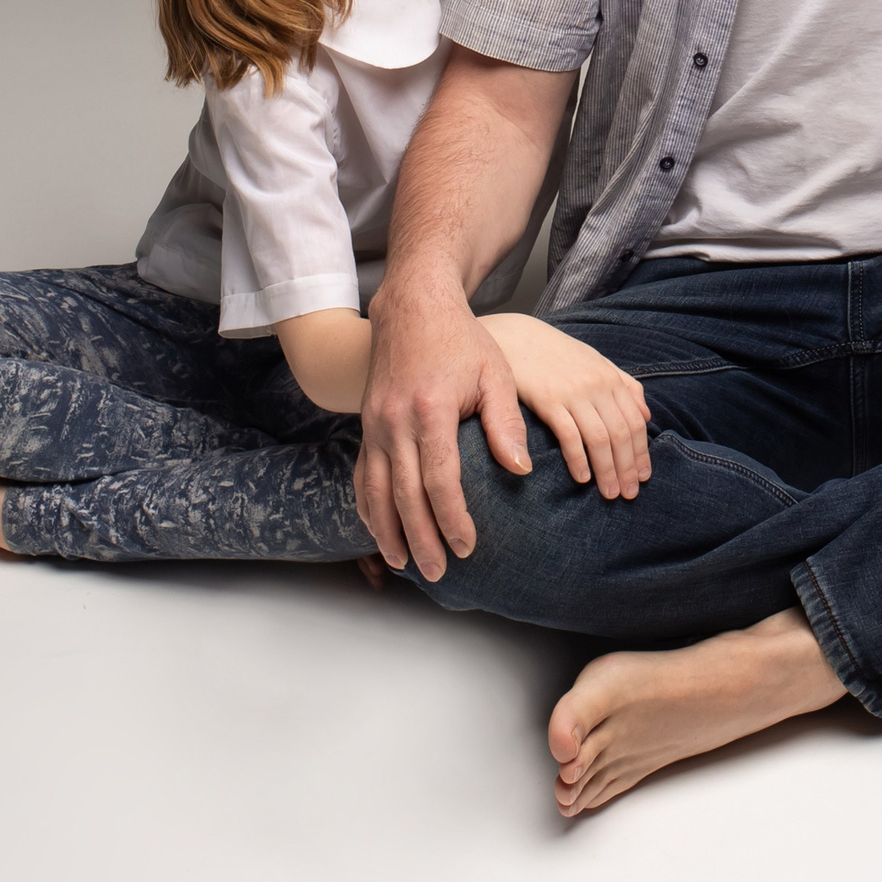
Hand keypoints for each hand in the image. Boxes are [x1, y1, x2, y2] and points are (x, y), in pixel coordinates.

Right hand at [357, 288, 530, 581]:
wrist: (412, 308)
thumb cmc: (459, 340)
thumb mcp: (494, 373)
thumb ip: (506, 423)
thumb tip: (520, 470)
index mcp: (429, 410)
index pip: (438, 479)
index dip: (452, 518)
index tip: (467, 546)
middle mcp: (394, 421)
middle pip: (404, 494)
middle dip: (420, 538)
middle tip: (437, 573)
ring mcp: (374, 424)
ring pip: (376, 489)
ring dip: (387, 530)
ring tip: (404, 563)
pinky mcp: (366, 424)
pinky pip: (362, 474)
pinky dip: (368, 506)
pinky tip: (379, 529)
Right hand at [484, 314, 649, 498]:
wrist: (514, 336)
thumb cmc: (554, 352)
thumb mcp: (594, 361)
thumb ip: (624, 385)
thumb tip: (646, 415)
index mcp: (610, 377)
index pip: (635, 422)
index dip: (641, 453)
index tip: (643, 477)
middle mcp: (596, 385)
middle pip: (621, 434)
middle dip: (627, 468)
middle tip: (629, 493)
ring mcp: (572, 392)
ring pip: (600, 438)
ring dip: (607, 470)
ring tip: (609, 493)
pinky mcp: (547, 400)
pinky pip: (570, 436)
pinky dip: (579, 460)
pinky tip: (582, 477)